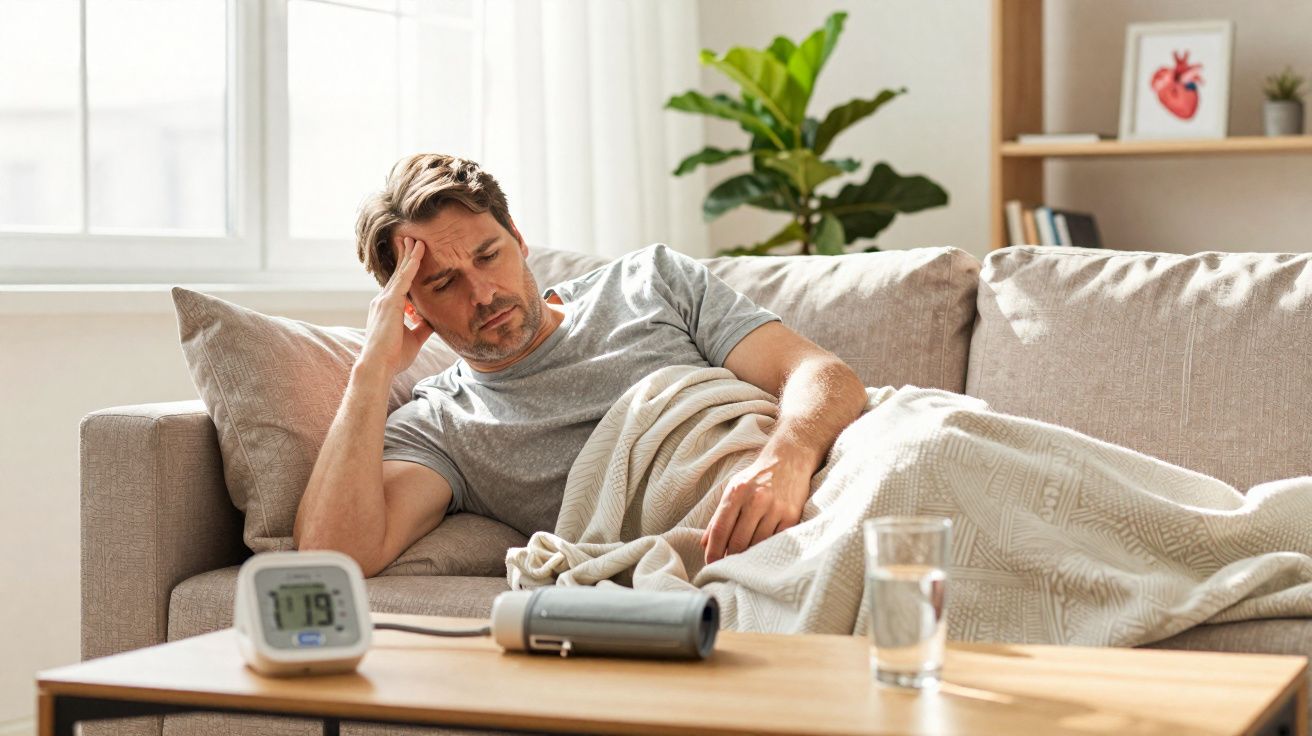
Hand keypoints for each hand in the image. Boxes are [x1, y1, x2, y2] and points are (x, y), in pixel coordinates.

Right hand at [360, 237, 434, 376]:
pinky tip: (418, 255)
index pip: (399, 285)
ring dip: (409, 256)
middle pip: (397, 274)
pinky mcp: (389, 303)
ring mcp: (384, 301)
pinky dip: (411, 267)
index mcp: (387, 309)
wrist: (379, 366)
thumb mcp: (414, 339)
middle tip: (410, 239)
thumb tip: (433, 320)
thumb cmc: (394, 356)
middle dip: (405, 256)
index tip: (411, 258)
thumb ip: (423, 327)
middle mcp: (383, 301)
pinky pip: (403, 280)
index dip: (405, 271)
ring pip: (400, 273)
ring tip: (416, 240)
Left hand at [700, 452, 810, 564]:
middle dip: (730, 557)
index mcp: (737, 493)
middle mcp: (756, 500)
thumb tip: (705, 544)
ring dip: (748, 555)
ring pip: (757, 544)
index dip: (714, 551)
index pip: (721, 529)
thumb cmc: (756, 477)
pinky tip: (761, 550)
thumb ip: (718, 517)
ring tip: (744, 559)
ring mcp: (775, 508)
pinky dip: (766, 548)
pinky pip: (775, 541)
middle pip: (738, 542)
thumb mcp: (733, 489)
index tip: (710, 564)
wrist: (789, 459)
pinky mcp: (792, 515)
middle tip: (727, 564)